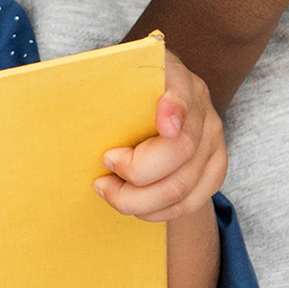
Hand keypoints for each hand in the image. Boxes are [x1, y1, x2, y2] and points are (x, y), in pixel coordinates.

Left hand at [99, 56, 228, 224]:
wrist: (153, 106)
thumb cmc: (124, 97)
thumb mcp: (114, 82)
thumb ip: (104, 90)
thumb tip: (73, 104)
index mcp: (175, 76)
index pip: (181, 90)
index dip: (176, 108)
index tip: (164, 126)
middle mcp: (201, 107)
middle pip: (181, 149)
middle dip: (135, 172)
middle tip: (104, 171)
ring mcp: (213, 139)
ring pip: (182, 186)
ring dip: (138, 199)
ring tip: (109, 190)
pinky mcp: (215, 168)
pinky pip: (190, 202)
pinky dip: (156, 211)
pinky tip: (134, 204)